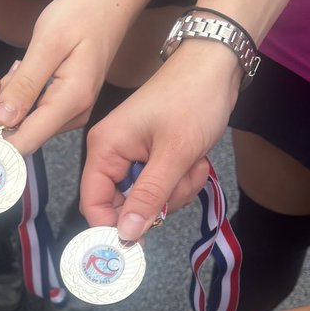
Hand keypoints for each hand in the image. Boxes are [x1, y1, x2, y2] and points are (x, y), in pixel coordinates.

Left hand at [0, 0, 132, 152]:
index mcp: (71, 101)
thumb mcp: (47, 43)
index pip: (25, 142)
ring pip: (23, 124)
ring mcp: (71, 113)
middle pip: (20, 135)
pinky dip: (19, 95)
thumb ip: (25, 84)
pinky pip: (32, 113)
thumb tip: (2, 120)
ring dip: (8, 99)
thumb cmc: (81, 16)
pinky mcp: (66, 107)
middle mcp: (73, 115)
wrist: (110, 5)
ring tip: (17, 66)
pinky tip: (25, 72)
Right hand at [80, 41, 240, 239]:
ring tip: (193, 164)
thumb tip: (125, 234)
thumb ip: (148, 196)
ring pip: (147, 197)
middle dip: (157, 202)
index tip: (138, 245)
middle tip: (181, 183)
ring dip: (175, 190)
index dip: (112, 227)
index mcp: (105, 148)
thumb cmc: (193, 100)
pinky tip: (195, 160)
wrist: (216, 65)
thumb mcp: (174, 154)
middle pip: (123, 204)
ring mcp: (132, 153)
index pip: (93, 203)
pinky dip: (180, 179)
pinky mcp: (151, 153)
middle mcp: (112, 152)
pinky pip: (160, 184)